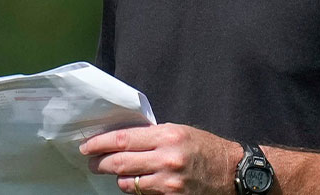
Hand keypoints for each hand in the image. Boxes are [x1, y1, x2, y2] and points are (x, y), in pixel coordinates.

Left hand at [79, 123, 240, 193]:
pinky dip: (137, 189)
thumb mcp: (177, 131)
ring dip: (119, 178)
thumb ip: (150, 135)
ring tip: (118, 172)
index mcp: (166, 136)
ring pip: (128, 183)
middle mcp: (166, 159)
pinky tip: (137, 183)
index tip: (87, 146)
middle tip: (92, 162)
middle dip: (100, 163)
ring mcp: (169, 182)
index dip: (99, 143)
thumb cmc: (204, 147)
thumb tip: (119, 139)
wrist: (233, 171)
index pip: (122, 139)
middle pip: (119, 163)